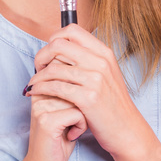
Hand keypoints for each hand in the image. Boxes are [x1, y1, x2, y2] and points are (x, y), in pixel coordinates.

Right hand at [18, 59, 86, 160]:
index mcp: (42, 86)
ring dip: (84, 116)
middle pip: (75, 83)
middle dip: (83, 102)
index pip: (67, 70)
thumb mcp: (66, 109)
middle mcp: (39, 92)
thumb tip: (90, 70)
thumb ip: (71, 89)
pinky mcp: (47, 121)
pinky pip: (78, 113)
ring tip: (72, 128)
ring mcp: (41, 106)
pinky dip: (81, 126)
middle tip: (74, 119)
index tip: (74, 109)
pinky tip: (71, 135)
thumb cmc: (60, 138)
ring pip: (79, 98)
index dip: (79, 89)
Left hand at [25, 24, 149, 159]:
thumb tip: (61, 49)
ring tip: (32, 84)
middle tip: (37, 68)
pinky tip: (36, 92)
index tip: (48, 53)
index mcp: (104, 53)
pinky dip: (41, 88)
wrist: (127, 130)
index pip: (72, 31)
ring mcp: (95, 79)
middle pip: (58, 45)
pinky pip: (55, 87)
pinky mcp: (88, 98)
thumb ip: (88, 60)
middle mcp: (101, 62)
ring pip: (53, 68)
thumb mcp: (106, 74)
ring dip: (37, 76)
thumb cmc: (112, 104)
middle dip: (41, 56)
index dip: (54, 38)